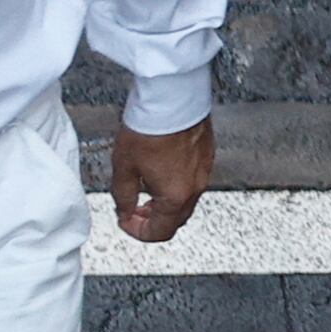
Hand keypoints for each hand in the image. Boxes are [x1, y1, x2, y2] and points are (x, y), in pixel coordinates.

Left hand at [111, 120, 215, 245]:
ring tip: (146, 188)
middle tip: (134, 209)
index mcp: (175, 196)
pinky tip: (161, 169)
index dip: (138, 232)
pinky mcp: (207, 155)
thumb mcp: (123, 168)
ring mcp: (204, 171)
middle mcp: (195, 187)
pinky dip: (176, 185)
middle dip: (153, 219)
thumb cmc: (149, 129)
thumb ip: (123, 197)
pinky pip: (193, 181)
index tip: (125, 222)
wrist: (171, 99)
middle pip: (176, 219)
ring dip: (165, 203)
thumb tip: (124, 211)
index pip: (160, 232)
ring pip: (186, 201)